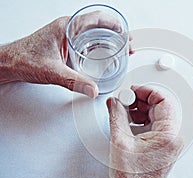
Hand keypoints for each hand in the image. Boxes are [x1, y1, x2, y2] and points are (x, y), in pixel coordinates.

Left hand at [0, 11, 133, 97]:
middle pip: (98, 25)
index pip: (95, 19)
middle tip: (127, 44)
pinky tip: (105, 55)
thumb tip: (92, 89)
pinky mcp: (65, 43)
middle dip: (115, 34)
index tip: (125, 33)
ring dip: (109, 39)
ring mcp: (66, 35)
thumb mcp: (52, 72)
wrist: (10, 63)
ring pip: (93, 33)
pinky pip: (87, 41)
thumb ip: (74, 82)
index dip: (114, 25)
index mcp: (65, 27)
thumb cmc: (24, 60)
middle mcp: (67, 28)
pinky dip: (99, 46)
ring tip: (121, 48)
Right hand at [106, 85, 182, 177]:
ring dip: (140, 110)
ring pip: (157, 115)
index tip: (133, 90)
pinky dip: (141, 120)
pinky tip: (128, 121)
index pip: (164, 101)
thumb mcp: (120, 142)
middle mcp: (173, 138)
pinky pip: (154, 126)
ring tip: (124, 110)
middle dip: (141, 100)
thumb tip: (114, 102)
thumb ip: (116, 116)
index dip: (147, 91)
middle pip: (160, 107)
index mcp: (168, 135)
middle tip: (126, 99)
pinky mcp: (162, 147)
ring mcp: (168, 143)